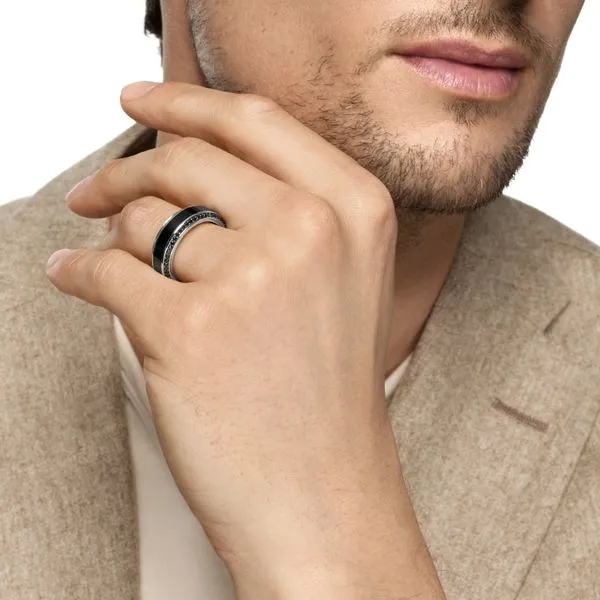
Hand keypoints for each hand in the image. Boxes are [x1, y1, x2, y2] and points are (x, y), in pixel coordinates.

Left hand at [46, 81, 432, 596]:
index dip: (186, 101)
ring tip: (128, 272)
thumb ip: (280, 204)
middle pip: (185, 155)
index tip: (142, 99)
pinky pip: (104, 269)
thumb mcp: (338, 277)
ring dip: (117, 239)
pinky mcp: (189, 329)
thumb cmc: (323, 388)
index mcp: (355, 208)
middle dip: (125, 170)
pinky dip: (78, 275)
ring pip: (142, 215)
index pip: (255, 119)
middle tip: (93, 192)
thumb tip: (177, 155)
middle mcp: (311, 230)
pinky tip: (78, 283)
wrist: (320, 489)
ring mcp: (253, 278)